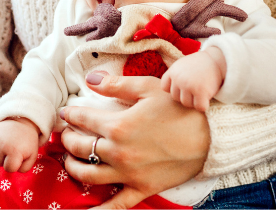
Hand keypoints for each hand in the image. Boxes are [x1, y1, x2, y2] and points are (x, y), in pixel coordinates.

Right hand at [0, 118, 39, 172]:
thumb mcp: (32, 156)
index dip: (14, 166)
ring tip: (5, 145)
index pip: (8, 169)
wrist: (24, 123)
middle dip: (5, 159)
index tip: (19, 158)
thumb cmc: (27, 143)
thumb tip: (11, 170)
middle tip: (13, 149)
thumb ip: (24, 168)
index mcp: (15, 152)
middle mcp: (3, 145)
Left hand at [60, 72, 209, 208]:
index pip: (82, 119)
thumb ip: (116, 84)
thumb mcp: (148, 88)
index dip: (70, 115)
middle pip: (80, 147)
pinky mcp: (141, 188)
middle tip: (65, 135)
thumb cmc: (180, 109)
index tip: (65, 113)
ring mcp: (128, 173)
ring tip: (69, 160)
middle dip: (68, 140)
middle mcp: (118, 152)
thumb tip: (90, 79)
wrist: (210, 136)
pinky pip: (115, 205)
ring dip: (72, 167)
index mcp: (118, 126)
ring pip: (88, 175)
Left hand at [161, 48, 224, 111]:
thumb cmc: (200, 64)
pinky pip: (199, 107)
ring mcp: (189, 86)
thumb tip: (164, 92)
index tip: (183, 86)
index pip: (165, 88)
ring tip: (201, 92)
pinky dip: (203, 105)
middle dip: (185, 96)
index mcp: (173, 71)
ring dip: (194, 101)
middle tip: (195, 89)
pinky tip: (207, 98)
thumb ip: (174, 76)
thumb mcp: (182, 65)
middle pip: (175, 98)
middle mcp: (179, 79)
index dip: (174, 89)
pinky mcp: (201, 92)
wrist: (217, 59)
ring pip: (186, 104)